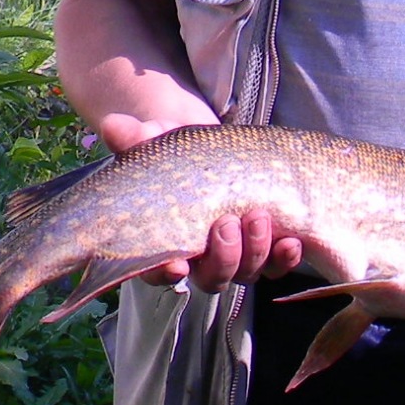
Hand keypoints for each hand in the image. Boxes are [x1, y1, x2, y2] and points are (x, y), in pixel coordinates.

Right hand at [97, 114, 306, 292]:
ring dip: (255, 251)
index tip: (176, 265)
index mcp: (164, 243)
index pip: (157, 272)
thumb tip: (113, 126)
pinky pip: (276, 266)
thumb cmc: (179, 151)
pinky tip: (292, 241)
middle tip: (226, 223)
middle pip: (212, 279)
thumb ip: (135, 139)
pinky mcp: (266, 247)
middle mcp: (200, 259)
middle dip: (223, 257)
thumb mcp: (157, 142)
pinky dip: (285, 258)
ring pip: (246, 272)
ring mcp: (236, 256)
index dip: (164, 273)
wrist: (218, 146)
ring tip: (258, 218)